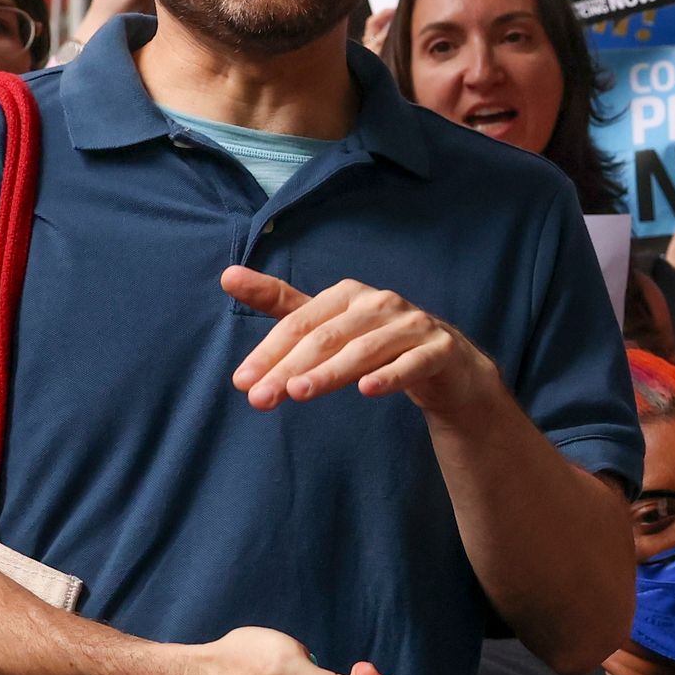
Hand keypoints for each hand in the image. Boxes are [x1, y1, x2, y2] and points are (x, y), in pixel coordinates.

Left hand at [222, 266, 502, 423]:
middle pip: (327, 337)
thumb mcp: (328, 324)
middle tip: (260, 399)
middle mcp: (381, 303)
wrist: (447, 365)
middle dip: (290, 368)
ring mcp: (414, 325)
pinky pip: (413, 363)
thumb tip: (226, 274)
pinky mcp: (441, 350)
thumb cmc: (377, 342)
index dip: (269, 352)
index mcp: (349, 294)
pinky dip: (390, 375)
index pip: (300, 323)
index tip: (242, 382)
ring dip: (330, 372)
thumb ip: (281, 302)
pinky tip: (367, 390)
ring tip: (299, 394)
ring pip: (365, 349)